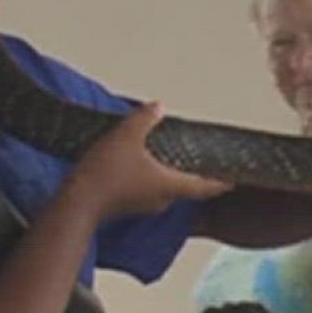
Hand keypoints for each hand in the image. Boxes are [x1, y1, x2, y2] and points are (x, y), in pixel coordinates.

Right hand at [66, 102, 232, 219]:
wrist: (77, 202)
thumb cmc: (105, 173)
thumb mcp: (127, 136)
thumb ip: (144, 119)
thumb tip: (158, 106)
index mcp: (171, 185)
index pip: (206, 186)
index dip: (222, 181)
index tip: (235, 179)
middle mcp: (163, 199)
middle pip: (188, 188)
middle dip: (198, 176)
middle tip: (206, 163)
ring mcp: (146, 205)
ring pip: (168, 190)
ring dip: (174, 176)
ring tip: (177, 160)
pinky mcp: (129, 206)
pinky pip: (150, 191)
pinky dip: (154, 179)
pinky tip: (146, 167)